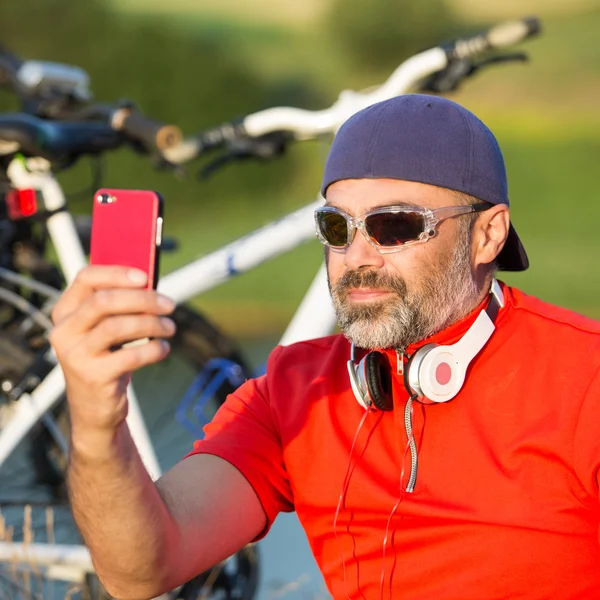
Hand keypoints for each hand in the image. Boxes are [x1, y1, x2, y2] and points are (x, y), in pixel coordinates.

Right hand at [50, 266, 175, 450]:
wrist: (95, 408)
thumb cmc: (106, 358)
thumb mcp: (106, 330)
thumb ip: (120, 306)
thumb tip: (151, 284)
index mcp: (65, 311)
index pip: (86, 278)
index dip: (117, 273)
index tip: (146, 277)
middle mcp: (64, 331)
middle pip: (104, 301)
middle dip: (143, 299)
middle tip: (169, 304)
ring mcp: (75, 355)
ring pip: (117, 327)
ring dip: (152, 324)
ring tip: (170, 327)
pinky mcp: (93, 377)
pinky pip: (130, 356)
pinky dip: (153, 350)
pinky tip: (163, 348)